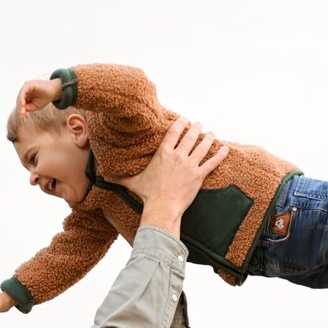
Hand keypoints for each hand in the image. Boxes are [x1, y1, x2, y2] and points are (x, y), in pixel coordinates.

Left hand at [15, 78, 64, 119]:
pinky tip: (22, 103)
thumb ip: (28, 108)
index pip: (20, 103)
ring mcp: (26, 87)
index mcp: (25, 96)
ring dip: (20, 104)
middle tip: (22, 115)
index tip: (25, 116)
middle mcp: (24, 91)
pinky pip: (23, 91)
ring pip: (20, 96)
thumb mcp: (35, 106)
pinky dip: (21, 97)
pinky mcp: (28, 84)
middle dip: (20, 108)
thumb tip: (21, 111)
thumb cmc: (45, 98)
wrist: (54, 91)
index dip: (21, 110)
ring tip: (21, 111)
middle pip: (19, 100)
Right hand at [127, 117, 228, 235]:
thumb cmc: (148, 195)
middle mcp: (178, 156)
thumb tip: (102, 177)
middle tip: (199, 124)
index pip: (174, 132)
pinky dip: (220, 154)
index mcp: (163, 153)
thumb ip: (119, 177)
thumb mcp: (132, 183)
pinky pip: (212, 162)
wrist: (162, 208)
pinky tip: (225, 148)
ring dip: (209, 137)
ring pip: (203, 146)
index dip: (181, 123)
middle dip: (196, 128)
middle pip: (190, 136)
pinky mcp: (199, 176)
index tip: (185, 119)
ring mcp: (190, 165)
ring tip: (211, 133)